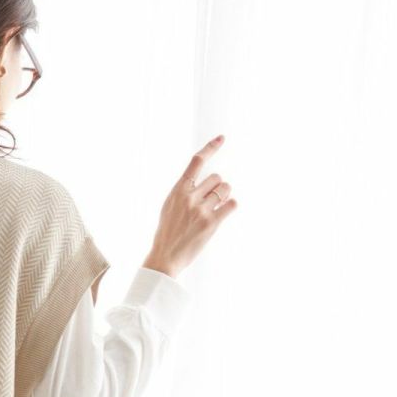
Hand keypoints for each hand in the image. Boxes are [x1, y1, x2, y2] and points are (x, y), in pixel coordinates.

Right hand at [143, 134, 237, 278]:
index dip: (211, 148)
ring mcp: (200, 210)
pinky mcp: (210, 223)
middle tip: (212, 201)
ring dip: (224, 196)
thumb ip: (184, 193)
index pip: (196, 162)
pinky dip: (230, 207)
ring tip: (216, 208)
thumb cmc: (167, 234)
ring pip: (225, 189)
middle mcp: (189, 197)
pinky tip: (223, 213)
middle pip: (217, 178)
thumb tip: (204, 183)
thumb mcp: (169, 207)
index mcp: (178, 191)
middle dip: (217, 188)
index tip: (222, 138)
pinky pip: (232, 204)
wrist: (165, 257)